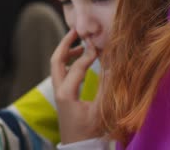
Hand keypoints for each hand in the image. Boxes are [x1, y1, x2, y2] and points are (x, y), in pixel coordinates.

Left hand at [50, 29, 101, 143]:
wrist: (78, 147)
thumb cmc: (90, 131)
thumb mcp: (101, 111)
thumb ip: (107, 88)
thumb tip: (113, 67)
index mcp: (66, 93)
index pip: (77, 66)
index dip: (89, 54)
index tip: (99, 45)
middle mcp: (59, 90)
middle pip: (56, 60)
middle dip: (65, 43)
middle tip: (76, 31)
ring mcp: (58, 92)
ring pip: (57, 65)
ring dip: (67, 52)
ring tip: (81, 44)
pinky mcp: (61, 95)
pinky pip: (61, 72)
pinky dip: (69, 61)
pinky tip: (80, 59)